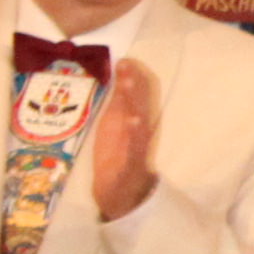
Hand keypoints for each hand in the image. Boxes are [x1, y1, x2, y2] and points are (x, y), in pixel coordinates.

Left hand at [85, 60, 158, 224]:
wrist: (120, 195)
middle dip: (133, 84)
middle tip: (127, 63)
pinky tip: (133, 120)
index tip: (125, 58)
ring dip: (135, 102)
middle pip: (138, 104)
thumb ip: (118, 100)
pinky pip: (134, 148)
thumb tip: (119, 72)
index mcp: (132, 121)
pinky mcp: (130, 165)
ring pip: (138, 122)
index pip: (135, 96)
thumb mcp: (115, 125)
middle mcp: (137, 132)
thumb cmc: (116, 156)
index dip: (131, 77)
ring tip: (130, 83)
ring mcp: (136, 148)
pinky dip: (134, 134)